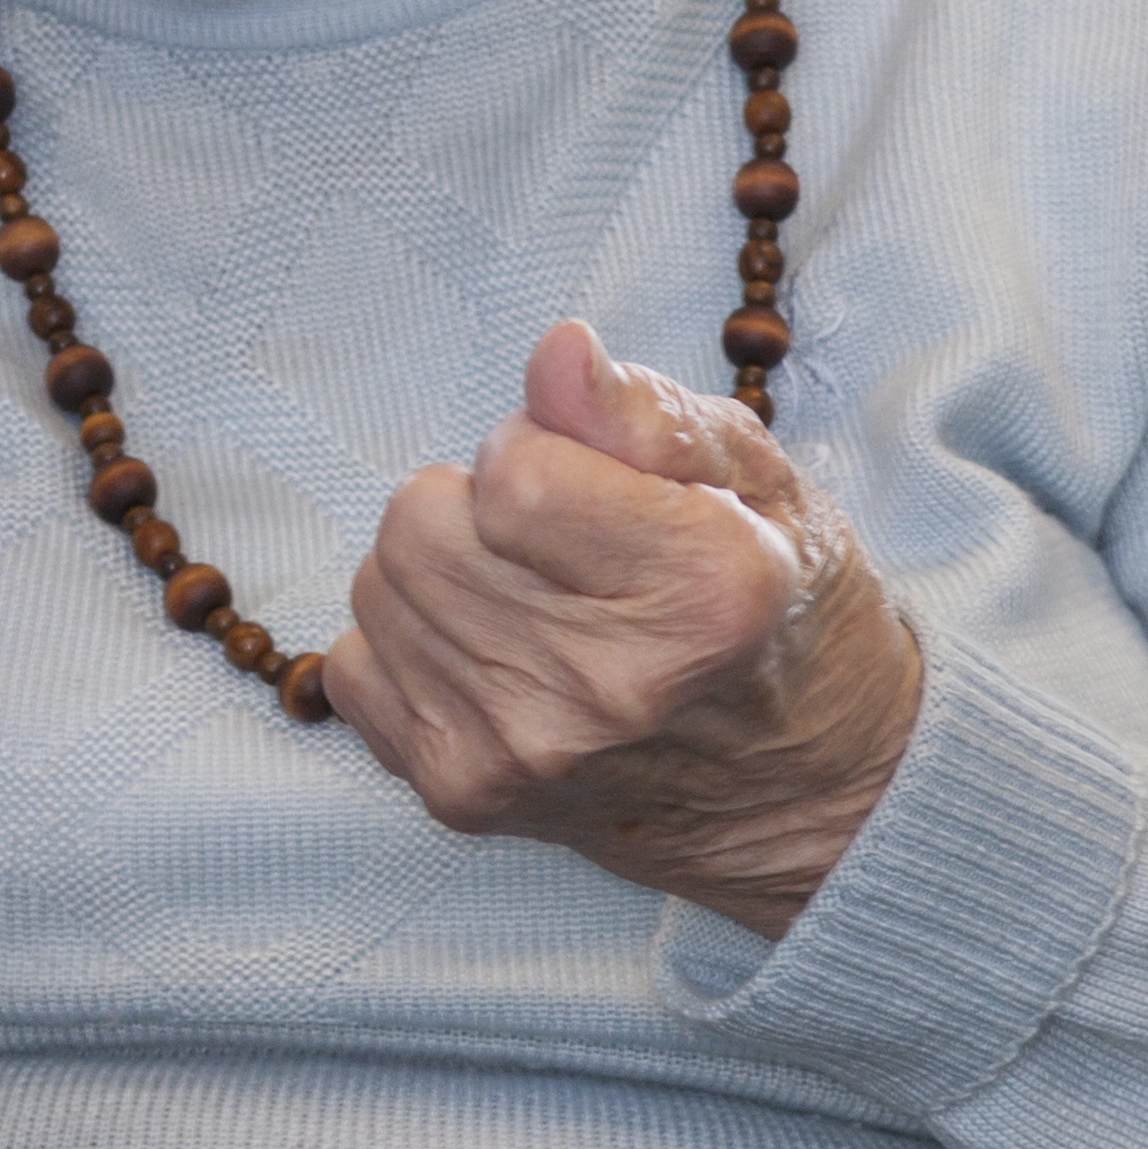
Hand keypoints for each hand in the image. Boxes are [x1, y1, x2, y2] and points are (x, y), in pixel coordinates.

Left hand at [313, 320, 920, 936]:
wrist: (795, 795)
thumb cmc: (775, 612)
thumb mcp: (756, 482)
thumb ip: (644, 412)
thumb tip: (556, 353)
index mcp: (701, 593)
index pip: (510, 471)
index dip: (536, 451)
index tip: (592, 486)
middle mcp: (606, 688)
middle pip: (418, 523)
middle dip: (473, 506)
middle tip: (558, 548)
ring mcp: (522, 751)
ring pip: (379, 585)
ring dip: (442, 574)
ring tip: (536, 606)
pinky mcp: (460, 794)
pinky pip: (352, 664)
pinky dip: (411, 648)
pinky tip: (499, 665)